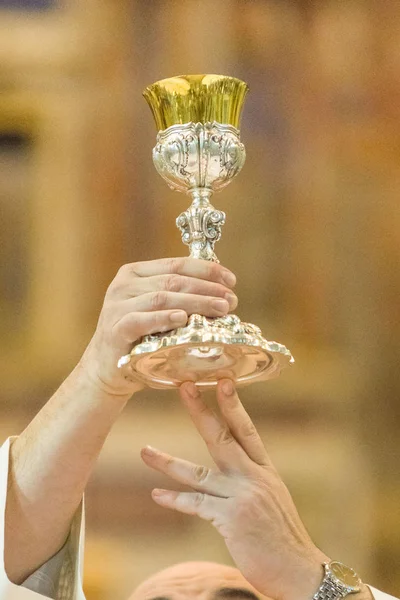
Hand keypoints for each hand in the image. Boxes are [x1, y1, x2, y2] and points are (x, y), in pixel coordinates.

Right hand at [79, 258, 236, 396]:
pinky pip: (141, 320)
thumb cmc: (140, 340)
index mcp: (136, 273)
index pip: (177, 264)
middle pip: (173, 281)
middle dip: (207, 289)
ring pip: (162, 298)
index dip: (207, 270)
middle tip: (231, 300)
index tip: (231, 280)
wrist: (106, 370)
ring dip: (195, 302)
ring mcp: (117, 306)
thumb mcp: (158, 312)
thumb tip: (223, 295)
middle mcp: (124, 285)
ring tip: (219, 310)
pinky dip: (164, 318)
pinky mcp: (114, 329)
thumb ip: (180, 298)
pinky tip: (183, 319)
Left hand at [141, 381, 328, 599]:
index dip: (233, 404)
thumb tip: (229, 470)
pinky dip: (174, 499)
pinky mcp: (231, 518)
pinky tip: (157, 494)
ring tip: (145, 451)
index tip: (222, 381)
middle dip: (200, 410)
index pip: (247, 430)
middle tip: (184, 387)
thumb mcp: (273, 500)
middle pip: (222, 437)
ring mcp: (242, 497)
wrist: (300, 571)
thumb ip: (251, 480)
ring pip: (198, 472)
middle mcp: (254, 477)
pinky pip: (196, 504)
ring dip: (168, 462)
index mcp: (266, 470)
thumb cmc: (283, 538)